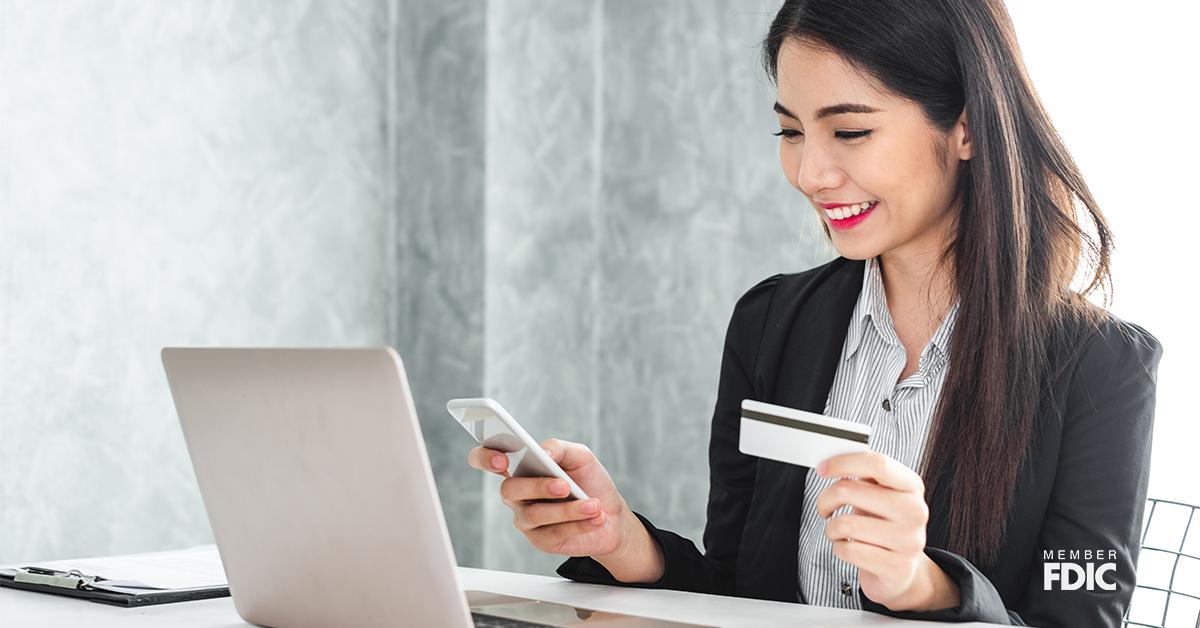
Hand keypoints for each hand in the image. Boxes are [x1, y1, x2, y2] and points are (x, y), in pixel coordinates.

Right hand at [467, 438, 642, 563]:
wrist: (611, 515)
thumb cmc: (589, 481)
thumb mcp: (580, 457)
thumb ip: (559, 448)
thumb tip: (542, 451)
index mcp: (520, 468)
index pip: (486, 459)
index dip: (485, 458)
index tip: (502, 460)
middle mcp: (516, 494)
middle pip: (509, 489)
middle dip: (537, 486)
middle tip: (564, 485)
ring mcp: (525, 519)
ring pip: (536, 514)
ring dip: (568, 509)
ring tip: (593, 505)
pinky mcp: (540, 540)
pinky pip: (554, 532)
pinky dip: (579, 524)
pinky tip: (596, 517)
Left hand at [815, 451, 958, 611]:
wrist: (900, 569)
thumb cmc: (883, 526)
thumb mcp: (878, 495)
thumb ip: (862, 474)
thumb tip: (831, 461)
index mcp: (911, 486)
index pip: (877, 464)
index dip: (843, 462)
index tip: (822, 468)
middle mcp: (915, 511)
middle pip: (849, 490)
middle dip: (826, 499)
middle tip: (825, 507)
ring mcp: (909, 541)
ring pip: (844, 524)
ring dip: (831, 528)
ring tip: (838, 531)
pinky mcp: (898, 568)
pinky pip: (848, 551)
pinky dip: (838, 549)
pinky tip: (848, 548)